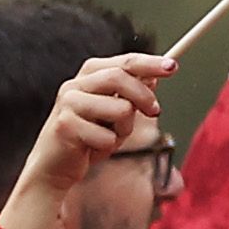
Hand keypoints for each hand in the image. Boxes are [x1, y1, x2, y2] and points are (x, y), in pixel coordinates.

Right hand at [0, 52, 175, 228]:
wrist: (55, 166)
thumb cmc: (89, 137)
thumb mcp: (115, 114)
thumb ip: (131, 95)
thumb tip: (154, 77)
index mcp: (89, 76)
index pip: (123, 62)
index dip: (149, 63)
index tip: (173, 67)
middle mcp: (75, 85)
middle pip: (120, 77)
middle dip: (144, 96)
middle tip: (155, 112)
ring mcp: (68, 103)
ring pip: (120, 109)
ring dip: (124, 130)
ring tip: (108, 137)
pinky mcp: (65, 125)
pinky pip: (107, 137)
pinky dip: (108, 147)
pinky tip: (91, 149)